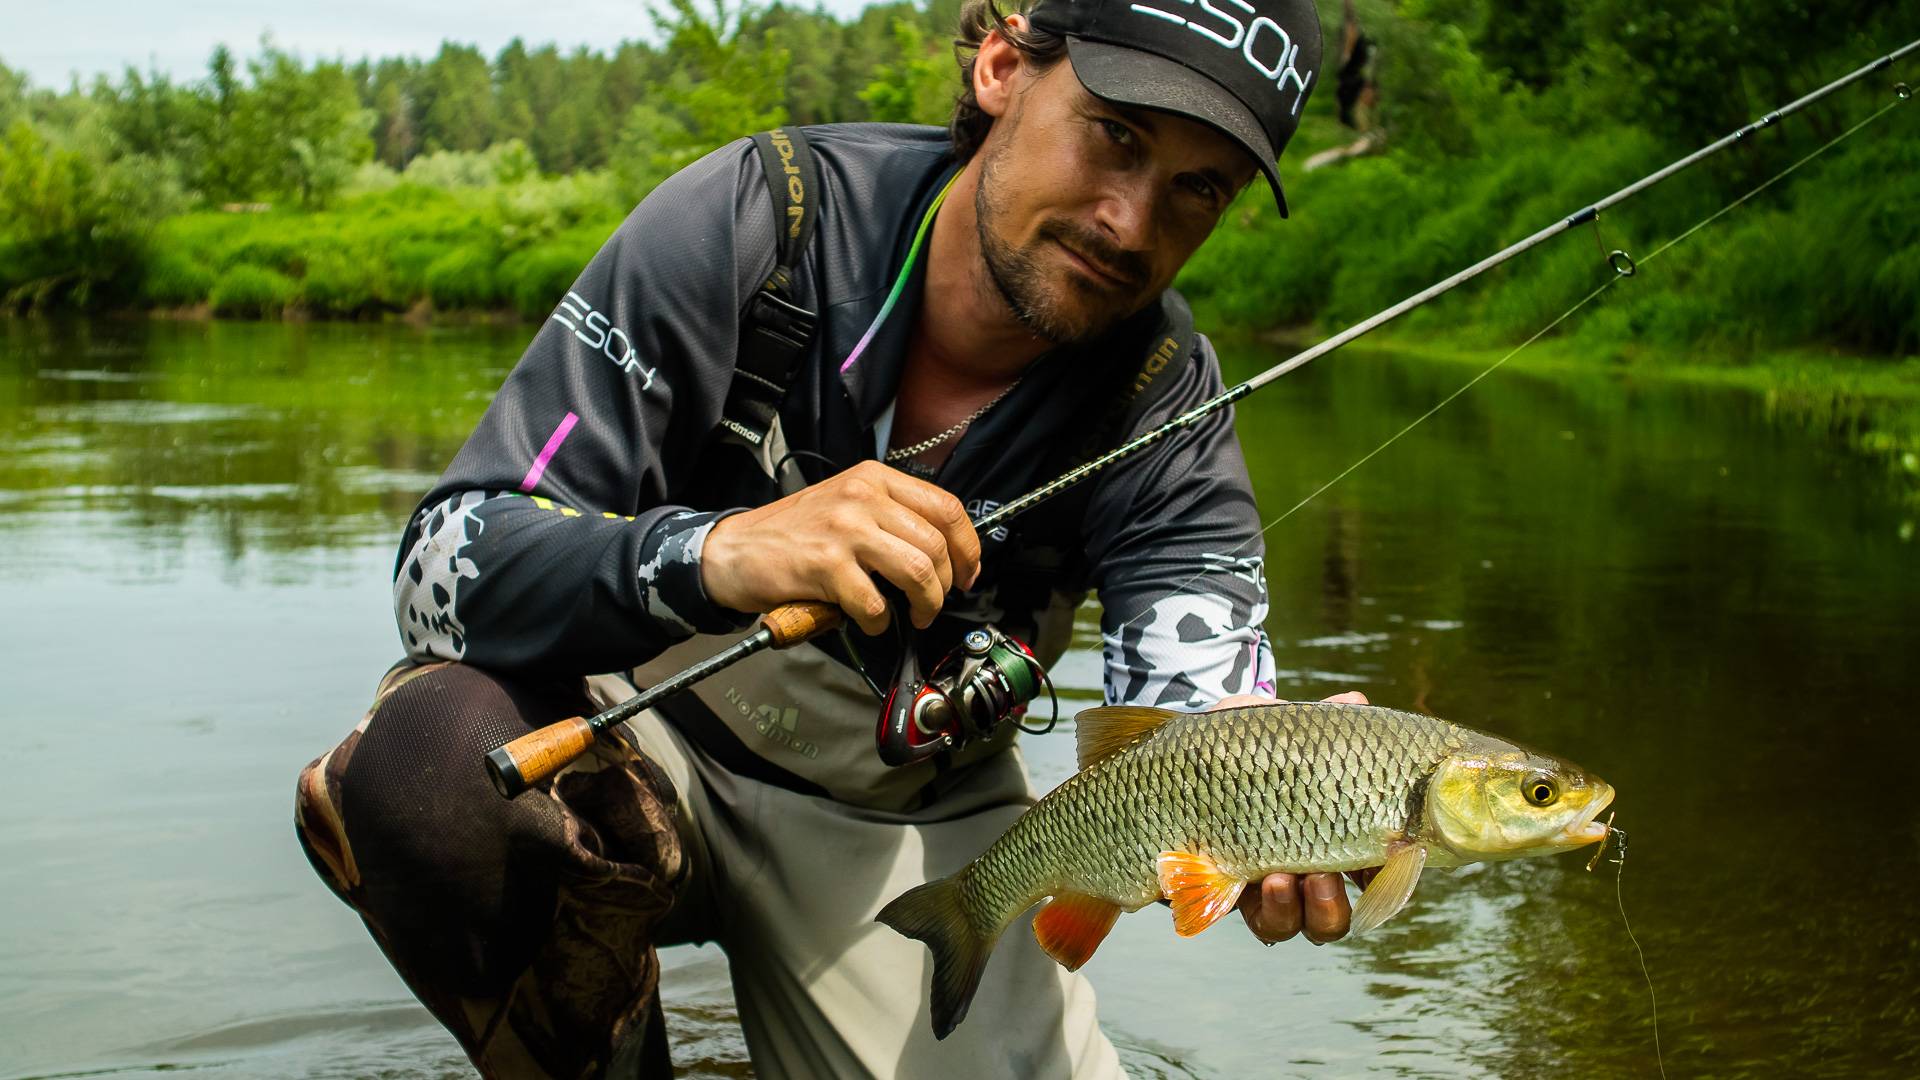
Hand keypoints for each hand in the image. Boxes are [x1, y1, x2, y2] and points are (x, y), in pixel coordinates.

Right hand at [700, 460, 981, 634]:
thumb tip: (943, 551)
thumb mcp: (847, 503)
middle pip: (935, 544)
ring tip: (914, 615)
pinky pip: (875, 603)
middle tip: (935, 602)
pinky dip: (879, 623)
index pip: (946, 507)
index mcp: (874, 479)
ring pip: (916, 571)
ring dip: (925, 603)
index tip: (967, 573)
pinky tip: (869, 622)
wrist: (735, 549)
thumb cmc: (793, 532)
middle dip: (947, 584)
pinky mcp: (826, 564)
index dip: (968, 547)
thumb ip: (891, 515)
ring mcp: (844, 529)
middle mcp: (863, 497)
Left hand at [1211, 690, 1381, 944]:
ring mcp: (1273, 889)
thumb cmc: (1231, 744)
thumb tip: (1356, 702)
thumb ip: (1314, 721)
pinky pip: (1265, 923)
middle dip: (1337, 902)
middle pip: (1343, 910)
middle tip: (1324, 875)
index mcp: (1330, 829)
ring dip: (1305, 910)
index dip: (1390, 870)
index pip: (1376, 863)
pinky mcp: (1236, 902)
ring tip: (1287, 878)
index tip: (1388, 855)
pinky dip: (1270, 909)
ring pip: (1307, 925)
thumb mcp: (1269, 726)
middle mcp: (1308, 867)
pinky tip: (1257, 881)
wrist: (1166, 765)